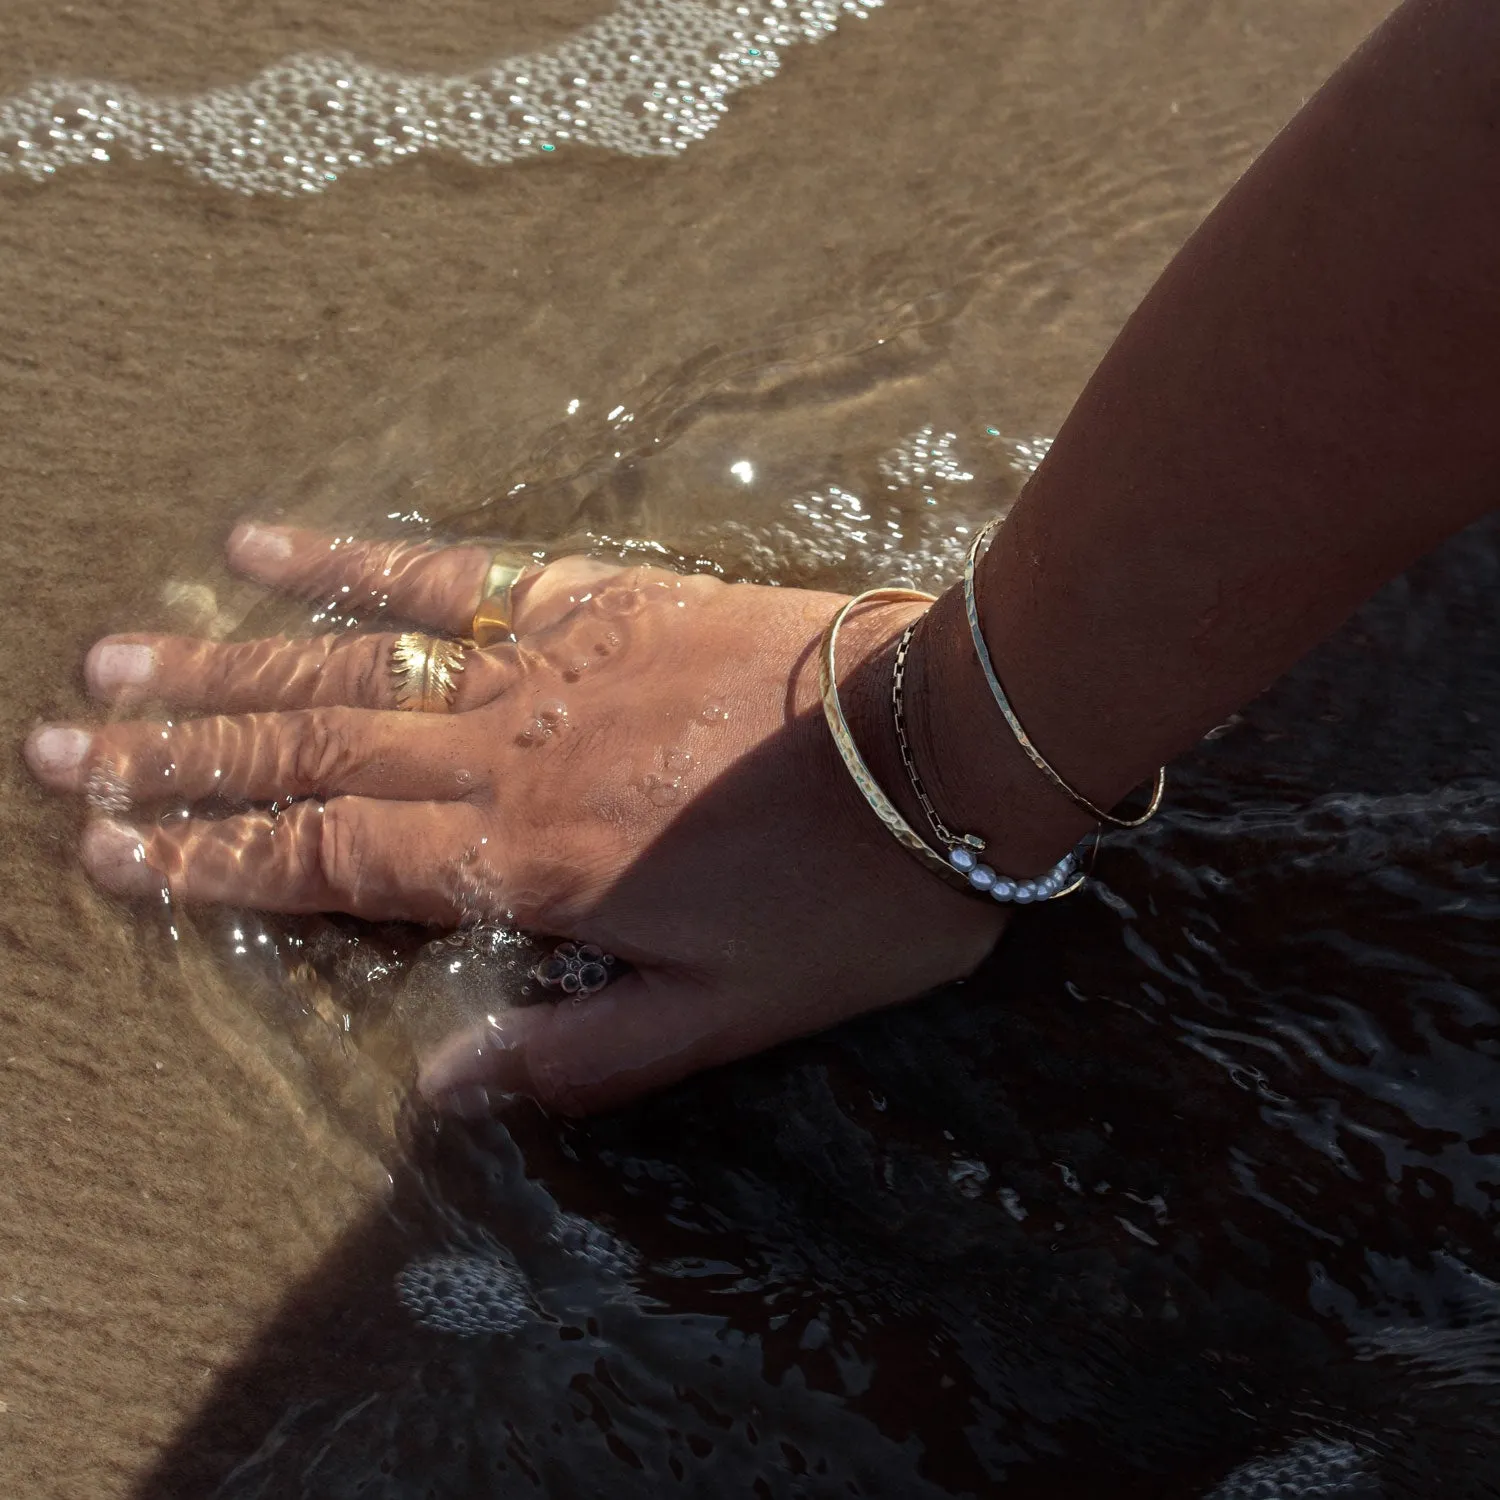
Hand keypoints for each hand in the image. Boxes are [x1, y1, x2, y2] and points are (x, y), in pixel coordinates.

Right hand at [25, 524, 1005, 1112]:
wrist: (950, 746)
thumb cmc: (855, 896)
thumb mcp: (733, 1014)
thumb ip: (584, 1050)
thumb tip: (443, 1087)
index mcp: (530, 864)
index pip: (334, 867)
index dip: (219, 863)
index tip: (117, 850)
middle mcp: (508, 756)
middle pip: (312, 761)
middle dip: (181, 764)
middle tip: (59, 750)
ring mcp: (546, 666)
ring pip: (353, 671)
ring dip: (227, 670)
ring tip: (118, 665)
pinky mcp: (599, 599)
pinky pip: (454, 578)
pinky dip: (355, 567)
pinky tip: (269, 548)